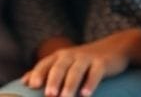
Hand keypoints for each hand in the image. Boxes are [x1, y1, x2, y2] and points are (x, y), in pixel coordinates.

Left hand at [22, 33, 137, 96]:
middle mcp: (72, 55)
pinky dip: (90, 83)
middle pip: (60, 67)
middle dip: (53, 81)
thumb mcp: (65, 63)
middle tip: (49, 95)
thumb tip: (25, 82)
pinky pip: (95, 73)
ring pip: (76, 71)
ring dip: (70, 85)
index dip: (38, 73)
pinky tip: (85, 94)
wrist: (114, 48)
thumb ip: (46, 71)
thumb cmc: (84, 60)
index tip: (31, 85)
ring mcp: (87, 58)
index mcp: (60, 56)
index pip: (46, 63)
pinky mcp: (102, 63)